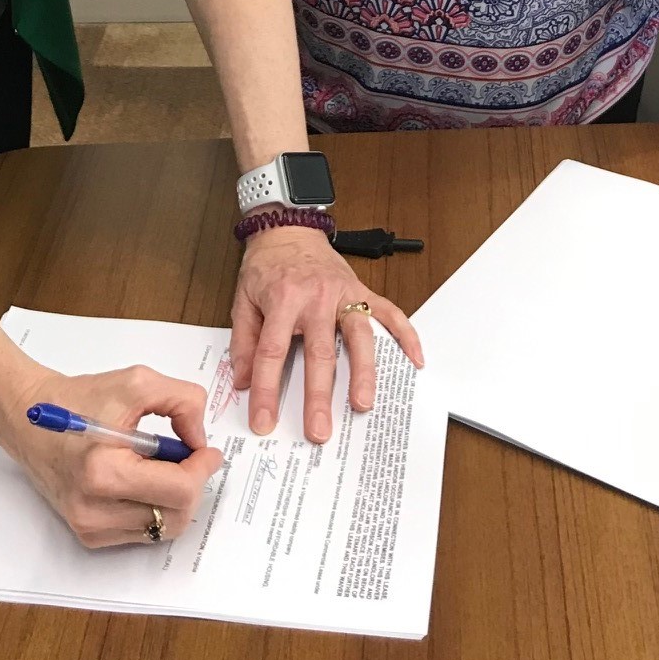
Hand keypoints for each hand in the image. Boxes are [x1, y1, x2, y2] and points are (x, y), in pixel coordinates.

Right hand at [10, 364, 224, 548]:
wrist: (30, 418)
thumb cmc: (80, 399)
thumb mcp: (137, 383)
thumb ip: (183, 403)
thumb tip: (200, 441)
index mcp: (104, 472)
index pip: (178, 490)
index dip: (202, 469)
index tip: (208, 451)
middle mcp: (94, 509)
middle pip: (175, 516)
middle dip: (193, 485)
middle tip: (192, 457)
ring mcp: (89, 526)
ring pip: (161, 529)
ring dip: (175, 499)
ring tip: (166, 466)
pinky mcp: (87, 534)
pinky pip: (141, 532)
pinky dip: (154, 509)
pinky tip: (146, 480)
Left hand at [231, 225, 423, 442]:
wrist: (288, 229)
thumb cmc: (266, 266)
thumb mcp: (243, 299)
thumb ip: (244, 341)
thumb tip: (243, 382)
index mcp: (283, 299)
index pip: (272, 351)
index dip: (266, 390)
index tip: (263, 421)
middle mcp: (317, 297)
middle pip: (319, 352)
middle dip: (319, 395)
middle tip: (319, 430)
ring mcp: (344, 293)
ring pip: (358, 336)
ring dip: (363, 372)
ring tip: (363, 404)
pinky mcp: (362, 290)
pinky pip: (388, 312)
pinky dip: (405, 334)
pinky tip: (416, 359)